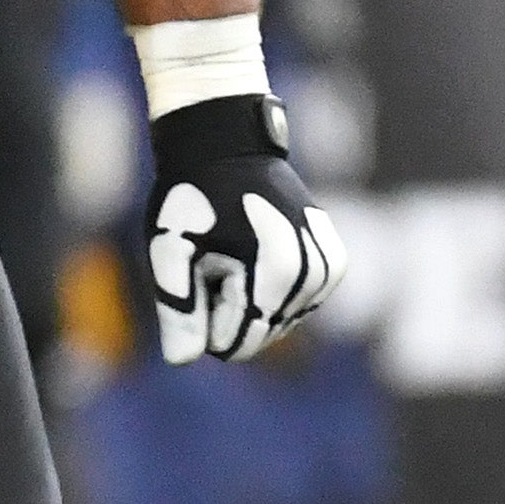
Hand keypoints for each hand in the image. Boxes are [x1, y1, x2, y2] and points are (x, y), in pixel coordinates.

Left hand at [144, 95, 344, 364]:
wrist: (227, 143)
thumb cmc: (192, 196)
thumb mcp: (170, 250)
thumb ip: (177, 308)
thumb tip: (183, 359)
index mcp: (276, 273)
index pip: (233, 345)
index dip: (204, 317)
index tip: (199, 269)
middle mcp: (313, 274)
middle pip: (260, 337)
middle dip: (229, 307)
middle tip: (216, 255)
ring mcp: (328, 268)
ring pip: (279, 323)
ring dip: (250, 296)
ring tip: (236, 247)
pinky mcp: (334, 262)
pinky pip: (296, 304)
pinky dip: (272, 287)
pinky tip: (257, 249)